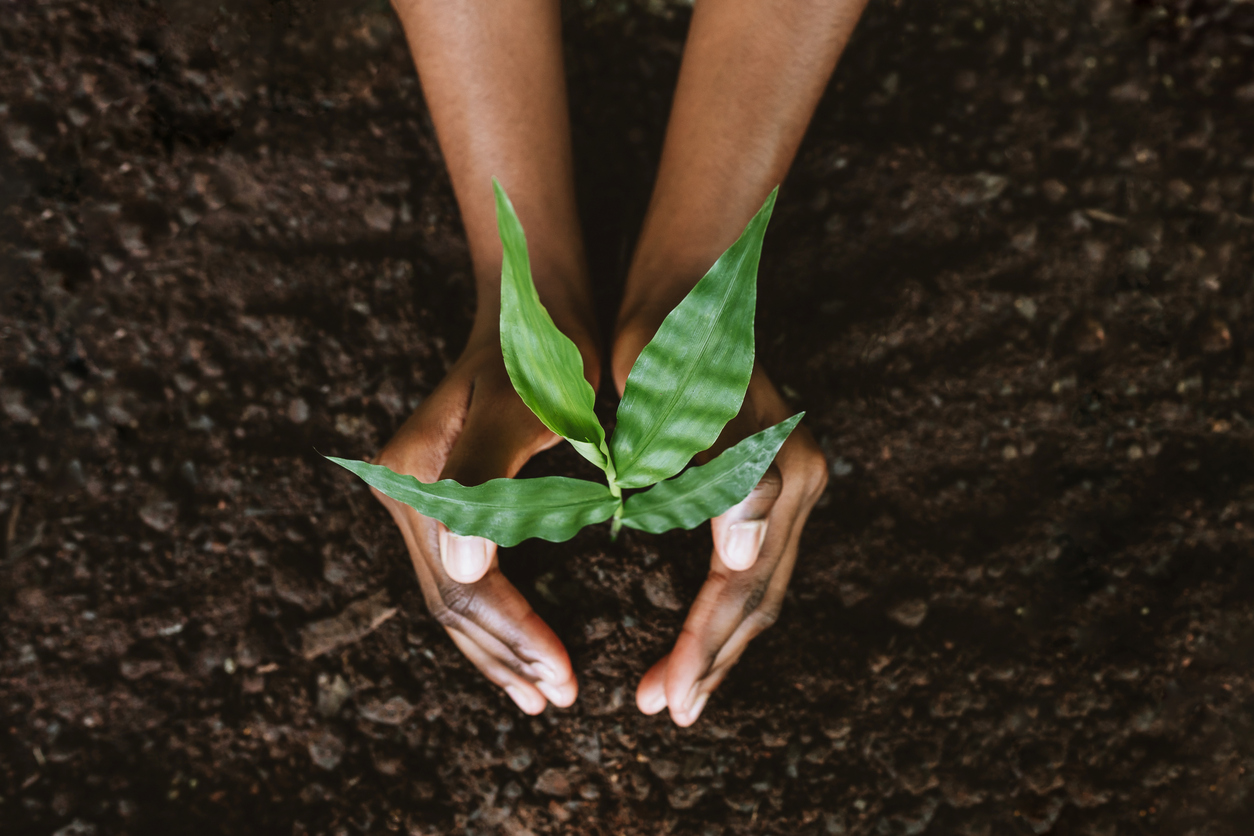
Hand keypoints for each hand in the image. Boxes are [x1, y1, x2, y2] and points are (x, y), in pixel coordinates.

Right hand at [371, 328, 591, 713]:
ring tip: (541, 694)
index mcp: (417, 477)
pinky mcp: (440, 502)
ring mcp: (417, 499)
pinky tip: (520, 650)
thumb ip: (486, 478)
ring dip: (497, 651)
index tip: (565, 677)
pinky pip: (462, 578)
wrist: (533, 305)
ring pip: (453, 599)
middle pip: (451, 602)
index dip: (515, 635)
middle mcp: (404, 493)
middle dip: (507, 656)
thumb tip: (466, 566)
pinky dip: (493, 621)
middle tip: (559, 698)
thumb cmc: (543, 351)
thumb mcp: (524, 406)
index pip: (466, 584)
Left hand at [613, 324, 827, 725]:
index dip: (700, 646)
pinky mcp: (771, 479)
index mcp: (780, 475)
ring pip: (760, 587)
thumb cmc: (665, 341)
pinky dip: (724, 607)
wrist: (684, 284)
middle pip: (759, 598)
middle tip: (664, 710)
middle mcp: (798, 484)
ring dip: (720, 643)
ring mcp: (790, 482)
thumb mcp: (679, 402)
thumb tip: (741, 560)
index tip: (660, 699)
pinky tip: (696, 630)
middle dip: (712, 659)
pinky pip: (753, 563)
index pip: (739, 586)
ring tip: (677, 689)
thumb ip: (719, 476)